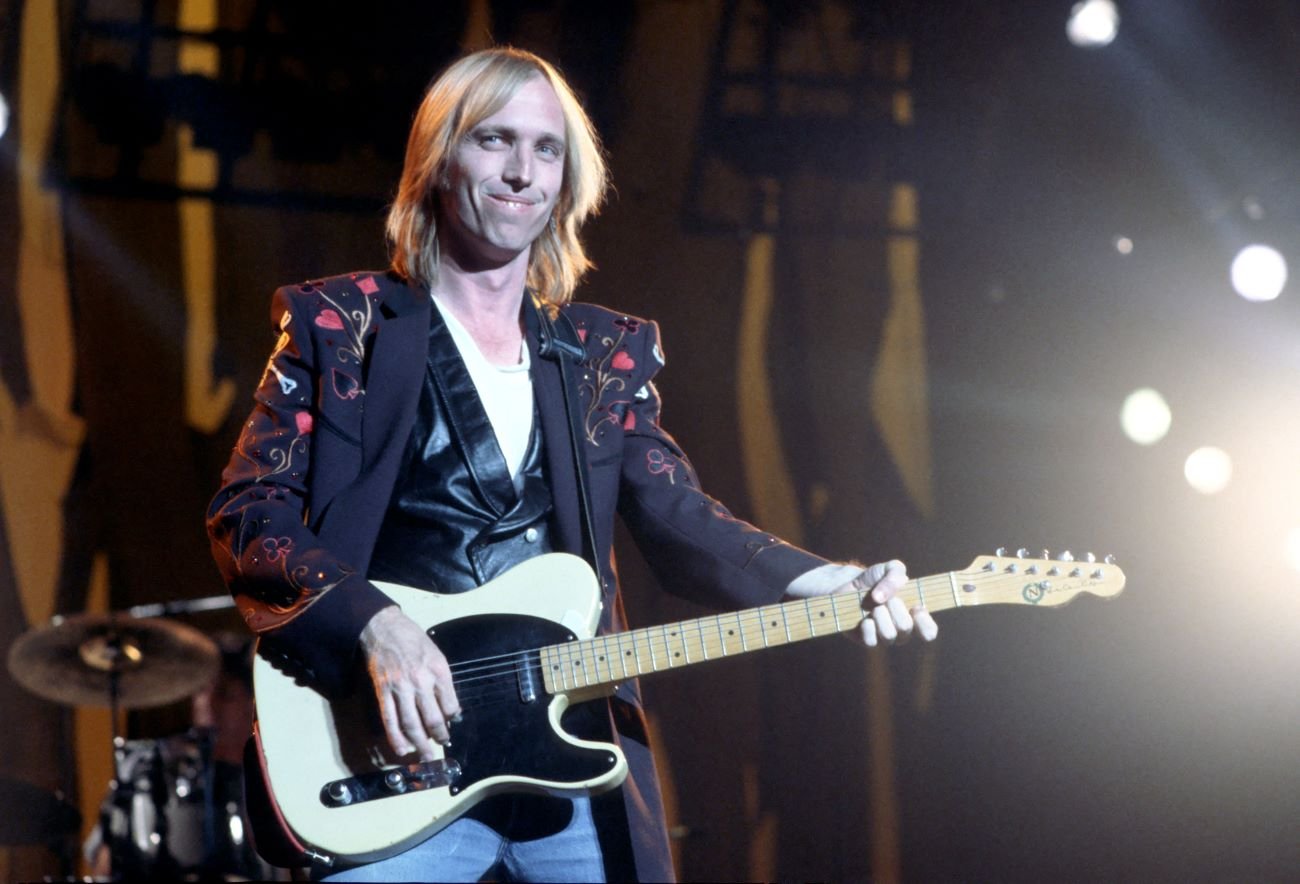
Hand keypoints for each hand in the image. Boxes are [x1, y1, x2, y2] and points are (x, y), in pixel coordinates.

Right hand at [359, 605, 461, 760]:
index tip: (451, 723)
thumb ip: (443, 682)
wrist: (384, 628)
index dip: (452, 718)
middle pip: (433, 719)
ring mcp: (400, 688)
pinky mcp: (383, 692)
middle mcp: (420, 681)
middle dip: (439, 736)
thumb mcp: (437, 655)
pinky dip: (396, 738)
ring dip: (420, 744)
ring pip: (411, 724)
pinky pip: (390, 720)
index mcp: (438, 671)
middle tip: (441, 744)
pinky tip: (402, 749)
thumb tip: (450, 708)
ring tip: (426, 755)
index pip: (450, 704)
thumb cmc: (413, 640)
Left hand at [846, 560, 938, 646]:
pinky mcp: (868, 641)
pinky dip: (867, 624)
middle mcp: (902, 631)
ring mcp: (885, 638)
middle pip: (905, 627)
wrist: (850, 584)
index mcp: (914, 616)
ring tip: (874, 606)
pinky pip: (871, 641)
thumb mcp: (890, 568)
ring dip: (879, 614)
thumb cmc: (876, 579)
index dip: (924, 622)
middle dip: (894, 606)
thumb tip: (885, 598)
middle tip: (887, 598)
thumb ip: (896, 576)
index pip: (929, 632)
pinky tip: (864, 617)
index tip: (916, 607)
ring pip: (889, 635)